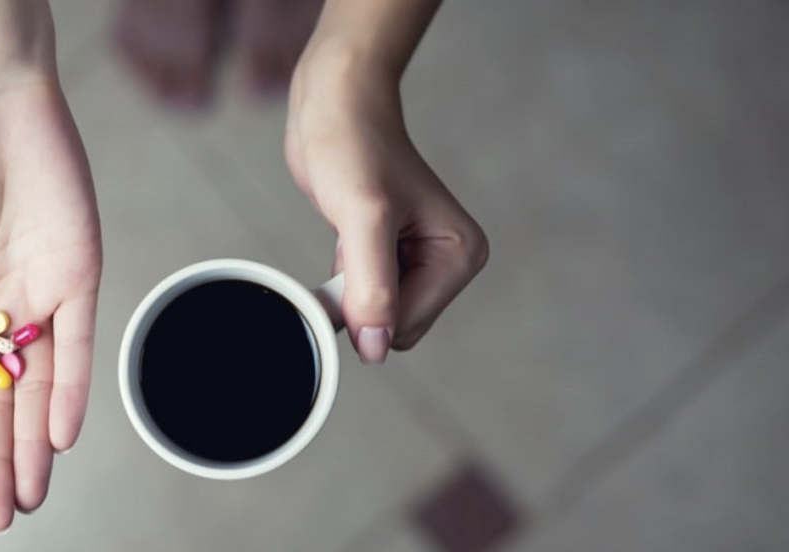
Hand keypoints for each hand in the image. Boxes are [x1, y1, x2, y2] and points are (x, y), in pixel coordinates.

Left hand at [285, 50, 487, 363]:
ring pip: (376, 317)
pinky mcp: (388, 257)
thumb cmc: (354, 146)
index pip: (408, 326)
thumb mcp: (365, 218)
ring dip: (349, 288)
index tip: (351, 261)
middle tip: (350, 245)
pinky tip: (346, 238)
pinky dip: (343, 279)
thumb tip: (377, 349)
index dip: (369, 307)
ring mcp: (417, 262)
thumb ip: (373, 288)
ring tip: (350, 236)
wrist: (335, 107)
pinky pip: (363, 298)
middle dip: (362, 299)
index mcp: (461, 255)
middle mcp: (446, 261)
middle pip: (395, 327)